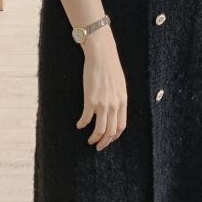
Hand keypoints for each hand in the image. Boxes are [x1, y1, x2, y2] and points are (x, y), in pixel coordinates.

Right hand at [76, 28, 127, 150]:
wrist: (102, 56)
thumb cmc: (110, 67)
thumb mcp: (120, 84)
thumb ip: (118, 98)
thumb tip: (114, 108)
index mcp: (122, 101)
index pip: (121, 126)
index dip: (114, 136)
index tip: (108, 140)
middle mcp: (114, 105)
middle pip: (111, 131)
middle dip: (104, 142)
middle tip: (98, 146)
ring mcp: (103, 104)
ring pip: (99, 129)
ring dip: (94, 138)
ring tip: (89, 140)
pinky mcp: (90, 100)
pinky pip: (86, 118)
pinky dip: (82, 124)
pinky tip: (79, 125)